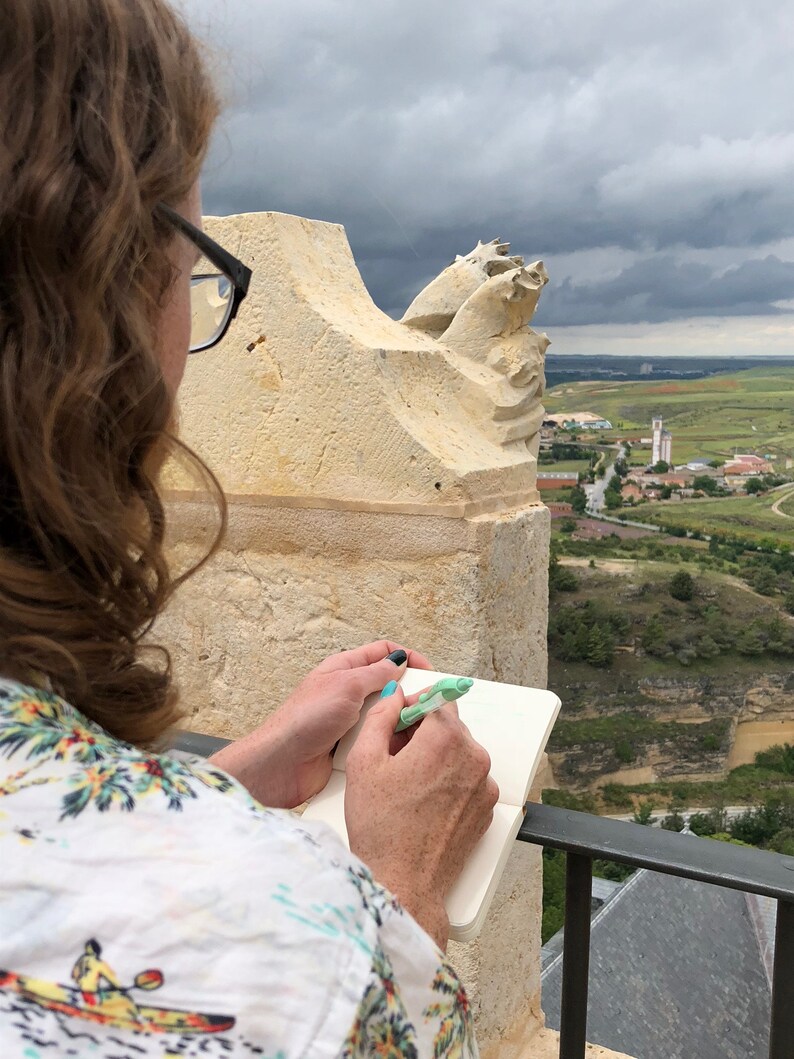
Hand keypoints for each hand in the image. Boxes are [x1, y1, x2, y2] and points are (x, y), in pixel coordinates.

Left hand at [208, 641, 431, 808]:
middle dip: (408, 693)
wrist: (280, 764)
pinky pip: (377, 739)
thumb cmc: (305, 719)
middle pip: (388, 685)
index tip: (430, 672)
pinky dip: (388, 741)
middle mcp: (349, 692)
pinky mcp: (351, 746)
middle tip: (428, 704)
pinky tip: (399, 747)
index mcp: (344, 669)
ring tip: (416, 728)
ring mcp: (350, 721)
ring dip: (399, 720)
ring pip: (386, 715)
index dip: (408, 657)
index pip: (383, 652)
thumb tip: (399, 661)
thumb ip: (376, 672)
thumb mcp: (346, 686)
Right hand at [344, 686, 499, 948]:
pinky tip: (424, 804)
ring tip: (407, 786)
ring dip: (437, 758)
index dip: (411, 708)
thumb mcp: (364, 761)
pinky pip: (468, 780)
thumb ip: (381, 717)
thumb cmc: (380, 826)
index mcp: (446, 738)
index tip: (395, 724)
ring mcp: (484, 785)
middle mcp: (474, 756)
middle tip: (394, 759)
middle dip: (423, 734)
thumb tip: (394, 696)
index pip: (435, 700)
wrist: (404, 883)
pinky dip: (450, 782)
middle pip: (449, 726)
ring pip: (459, 753)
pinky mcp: (486, 809)